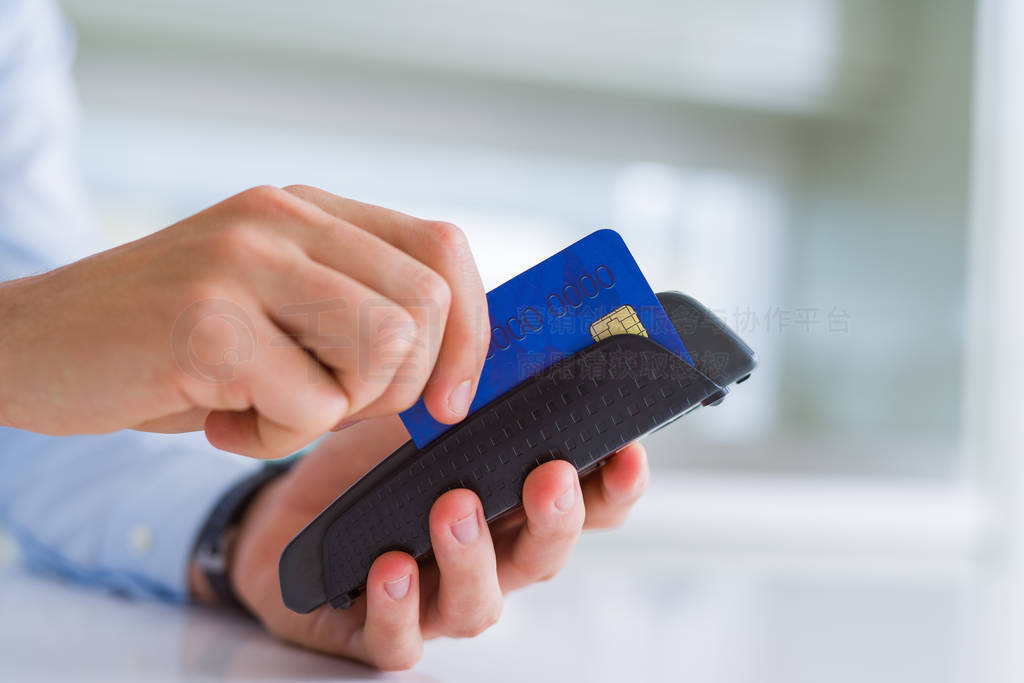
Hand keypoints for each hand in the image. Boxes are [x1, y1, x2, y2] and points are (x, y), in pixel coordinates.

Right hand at [0, 186, 488, 457]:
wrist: (30, 345)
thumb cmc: (168, 343)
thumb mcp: (272, 305)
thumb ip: (354, 312)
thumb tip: (452, 375)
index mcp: (308, 210)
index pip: (443, 249)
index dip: (471, 332)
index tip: (450, 399)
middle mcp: (282, 219)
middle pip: (427, 307)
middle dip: (399, 388)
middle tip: (328, 404)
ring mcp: (244, 263)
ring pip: (384, 349)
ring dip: (337, 411)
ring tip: (269, 407)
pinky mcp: (207, 322)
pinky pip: (311, 405)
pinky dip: (277, 437)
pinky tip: (222, 421)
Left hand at [224, 416, 648, 669]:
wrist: (291, 511)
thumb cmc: (371, 462)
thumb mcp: (428, 409)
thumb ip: (476, 382)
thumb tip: (520, 326)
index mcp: (512, 506)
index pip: (587, 504)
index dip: (615, 486)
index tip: (627, 452)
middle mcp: (489, 558)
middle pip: (544, 556)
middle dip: (555, 519)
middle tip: (547, 477)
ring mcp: (436, 599)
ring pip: (479, 602)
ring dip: (473, 556)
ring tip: (454, 508)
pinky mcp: (378, 629)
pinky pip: (398, 638)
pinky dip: (397, 608)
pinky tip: (389, 567)